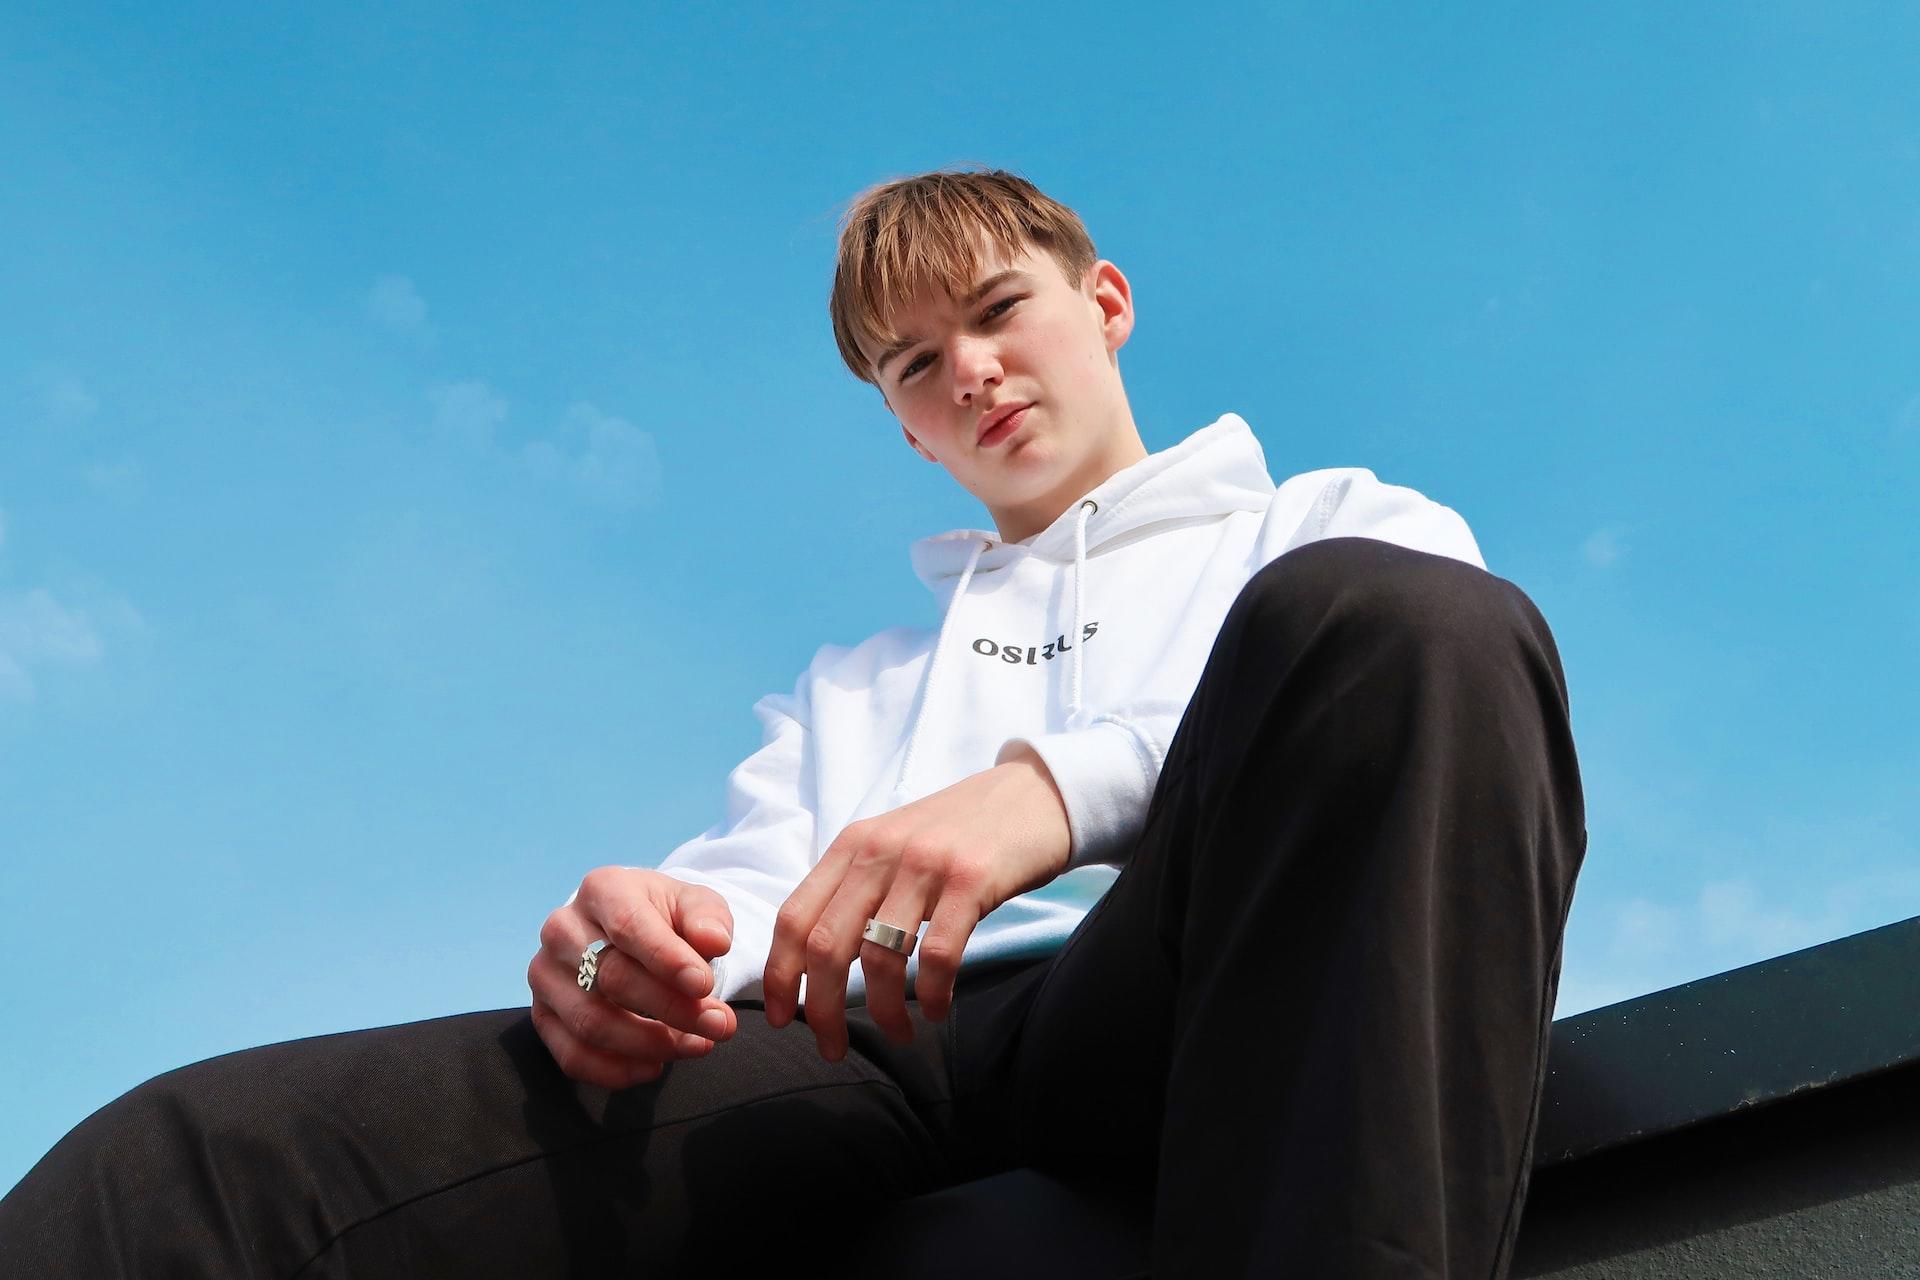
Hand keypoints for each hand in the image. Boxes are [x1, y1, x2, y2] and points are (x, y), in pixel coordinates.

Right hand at [529, 865, 739, 1089]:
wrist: (634, 933)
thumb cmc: (666, 919)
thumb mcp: (695, 906)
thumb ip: (708, 919)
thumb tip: (714, 940)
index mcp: (602, 889)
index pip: (629, 926)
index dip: (667, 960)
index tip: (705, 986)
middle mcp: (563, 929)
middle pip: (612, 978)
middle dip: (672, 1008)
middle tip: (719, 1024)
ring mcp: (546, 975)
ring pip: (591, 1022)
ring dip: (649, 1043)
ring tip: (697, 1045)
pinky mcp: (542, 1015)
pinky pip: (571, 1055)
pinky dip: (616, 1070)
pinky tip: (655, 1066)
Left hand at [761, 743, 1071, 1061]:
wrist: (1031, 794)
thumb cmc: (959, 832)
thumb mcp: (894, 845)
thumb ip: (857, 887)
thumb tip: (815, 959)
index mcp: (852, 846)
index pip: (794, 917)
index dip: (780, 975)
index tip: (780, 1018)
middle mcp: (880, 851)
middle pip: (827, 946)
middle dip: (822, 1009)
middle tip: (832, 1047)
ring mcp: (925, 864)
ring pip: (880, 958)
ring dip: (884, 1012)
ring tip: (900, 1034)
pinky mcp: (971, 880)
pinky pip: (938, 955)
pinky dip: (933, 995)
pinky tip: (937, 1011)